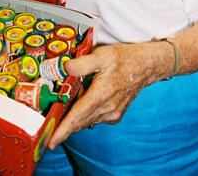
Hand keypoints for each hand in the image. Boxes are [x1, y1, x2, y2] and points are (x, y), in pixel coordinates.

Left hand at [48, 41, 172, 148]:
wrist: (146, 66)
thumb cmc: (125, 59)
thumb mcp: (103, 55)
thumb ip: (83, 63)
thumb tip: (67, 68)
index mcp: (101, 95)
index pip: (77, 117)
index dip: (63, 130)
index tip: (52, 142)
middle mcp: (107, 109)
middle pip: (79, 121)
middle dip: (64, 124)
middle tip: (50, 120)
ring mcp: (112, 114)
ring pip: (86, 120)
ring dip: (75, 116)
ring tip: (68, 102)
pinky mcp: (115, 115)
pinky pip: (95, 118)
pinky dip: (86, 113)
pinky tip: (85, 99)